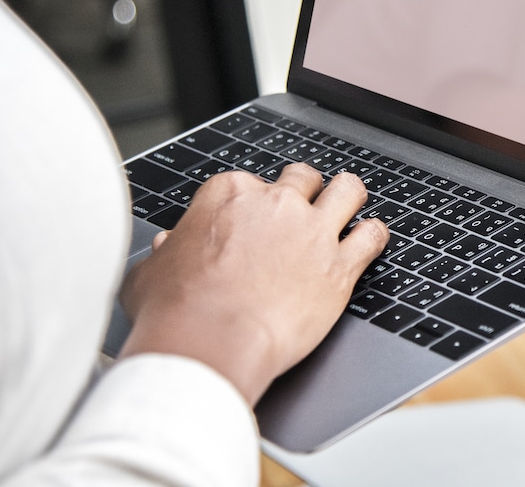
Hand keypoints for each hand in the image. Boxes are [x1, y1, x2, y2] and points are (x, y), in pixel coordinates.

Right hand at [118, 164, 387, 404]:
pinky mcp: (339, 266)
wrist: (209, 345)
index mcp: (229, 195)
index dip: (253, 205)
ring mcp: (312, 232)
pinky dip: (374, 236)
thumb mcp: (150, 274)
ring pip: (347, 191)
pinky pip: (373, 236)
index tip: (251, 224)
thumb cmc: (175, 313)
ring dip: (347, 198)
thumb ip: (164, 254)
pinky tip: (369, 241)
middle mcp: (276, 204)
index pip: (250, 183)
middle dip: (303, 191)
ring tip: (347, 208)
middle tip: (300, 211)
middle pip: (302, 178)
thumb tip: (165, 248)